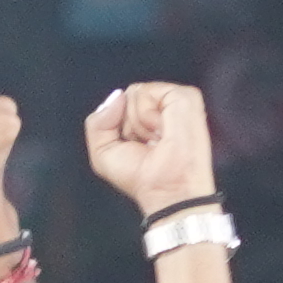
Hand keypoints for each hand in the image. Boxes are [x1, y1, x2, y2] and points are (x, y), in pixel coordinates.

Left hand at [80, 81, 216, 215]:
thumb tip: (118, 95)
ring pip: (134, 93)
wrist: (164, 190)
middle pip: (125, 96)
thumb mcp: (102, 152)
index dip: (117, 126)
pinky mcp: (185, 96)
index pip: (119, 102)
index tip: (134, 147)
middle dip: (127, 124)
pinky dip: (147, 115)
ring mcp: (175, 100)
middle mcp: (162, 107)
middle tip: (147, 145)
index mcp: (148, 118)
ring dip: (137, 122)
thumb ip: (97, 121)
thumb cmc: (140, 178)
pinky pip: (147, 93)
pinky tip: (161, 132)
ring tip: (156, 140)